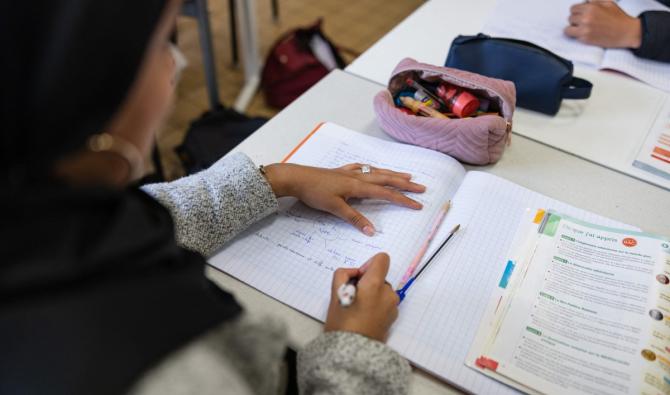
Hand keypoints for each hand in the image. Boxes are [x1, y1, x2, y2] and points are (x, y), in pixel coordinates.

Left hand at [263, 163, 424, 235]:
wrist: (296, 178)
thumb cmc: (315, 193)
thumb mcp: (335, 208)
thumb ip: (354, 219)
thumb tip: (372, 231)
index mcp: (358, 187)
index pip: (386, 194)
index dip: (403, 199)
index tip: (418, 205)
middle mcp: (357, 177)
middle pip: (386, 179)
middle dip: (405, 184)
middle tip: (422, 187)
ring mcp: (349, 173)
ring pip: (376, 172)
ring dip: (393, 174)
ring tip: (406, 175)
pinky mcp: (341, 172)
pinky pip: (362, 168)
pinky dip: (372, 169)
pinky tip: (372, 169)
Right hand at [324, 253, 398, 341]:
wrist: (353, 353)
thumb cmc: (342, 323)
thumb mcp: (335, 295)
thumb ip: (343, 275)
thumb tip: (355, 273)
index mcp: (375, 285)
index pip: (382, 259)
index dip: (368, 264)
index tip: (358, 278)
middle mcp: (388, 293)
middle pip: (380, 277)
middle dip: (367, 283)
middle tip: (352, 298)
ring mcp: (393, 306)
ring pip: (382, 291)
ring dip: (372, 295)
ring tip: (357, 310)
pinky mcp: (393, 318)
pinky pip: (384, 304)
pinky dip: (376, 306)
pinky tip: (364, 318)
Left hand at [564, 1, 641, 47]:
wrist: (626, 32)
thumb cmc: (618, 17)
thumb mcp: (607, 2)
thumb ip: (594, 0)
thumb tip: (584, 1)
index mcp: (591, 7)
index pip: (573, 9)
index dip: (577, 11)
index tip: (581, 14)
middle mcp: (586, 18)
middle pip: (570, 18)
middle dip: (576, 20)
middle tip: (584, 22)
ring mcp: (585, 29)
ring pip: (568, 29)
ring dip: (573, 29)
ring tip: (581, 29)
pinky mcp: (585, 39)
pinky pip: (572, 36)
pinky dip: (576, 36)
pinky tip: (584, 34)